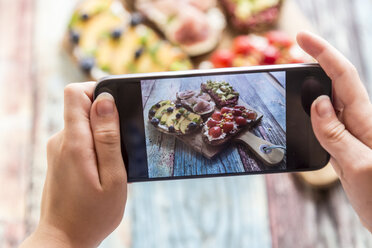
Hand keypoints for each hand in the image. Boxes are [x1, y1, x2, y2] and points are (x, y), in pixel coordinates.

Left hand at [20, 82, 126, 246]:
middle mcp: (61, 140)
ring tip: (115, 160)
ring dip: (103, 134)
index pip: (76, 92)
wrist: (64, 238)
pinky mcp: (61, 157)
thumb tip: (105, 101)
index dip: (98, 91)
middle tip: (124, 142)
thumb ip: (108, 138)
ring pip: (83, 123)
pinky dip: (96, 145)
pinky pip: (81, 138)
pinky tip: (105, 167)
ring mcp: (58, 149)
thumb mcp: (112, 177)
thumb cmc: (93, 213)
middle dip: (107, 116)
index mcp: (74, 142)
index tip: (119, 107)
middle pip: (82, 106)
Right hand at [297, 31, 371, 231]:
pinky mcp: (343, 146)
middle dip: (316, 61)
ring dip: (311, 84)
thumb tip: (318, 103)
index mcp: (365, 120)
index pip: (343, 76)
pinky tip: (301, 111)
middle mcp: (358, 122)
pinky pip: (324, 121)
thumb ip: (336, 134)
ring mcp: (350, 134)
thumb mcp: (358, 165)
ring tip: (293, 77)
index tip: (301, 38)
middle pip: (336, 81)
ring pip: (328, 101)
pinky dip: (309, 111)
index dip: (323, 53)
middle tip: (294, 52)